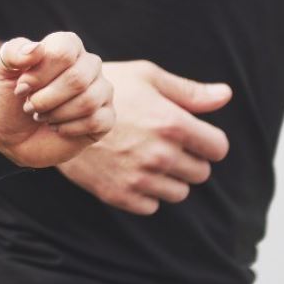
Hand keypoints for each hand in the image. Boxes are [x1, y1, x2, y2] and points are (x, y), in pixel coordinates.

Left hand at [0, 32, 114, 168]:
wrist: (11, 136)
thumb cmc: (8, 98)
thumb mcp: (0, 72)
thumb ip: (12, 53)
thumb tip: (36, 49)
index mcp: (67, 46)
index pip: (64, 51)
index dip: (40, 74)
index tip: (21, 87)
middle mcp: (89, 65)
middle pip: (77, 78)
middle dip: (45, 99)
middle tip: (30, 106)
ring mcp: (101, 91)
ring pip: (88, 101)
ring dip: (56, 114)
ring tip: (42, 116)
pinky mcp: (106, 118)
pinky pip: (97, 121)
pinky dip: (69, 128)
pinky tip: (57, 128)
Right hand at [56, 60, 230, 214]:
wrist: (58, 112)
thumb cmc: (109, 90)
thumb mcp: (147, 77)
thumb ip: (190, 91)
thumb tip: (226, 95)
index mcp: (172, 124)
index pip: (217, 148)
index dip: (208, 141)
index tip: (194, 136)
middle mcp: (160, 154)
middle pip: (200, 173)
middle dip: (189, 159)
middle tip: (164, 144)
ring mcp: (139, 177)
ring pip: (179, 192)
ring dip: (169, 178)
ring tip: (146, 157)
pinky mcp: (120, 195)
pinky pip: (152, 206)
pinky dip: (146, 193)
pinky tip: (131, 171)